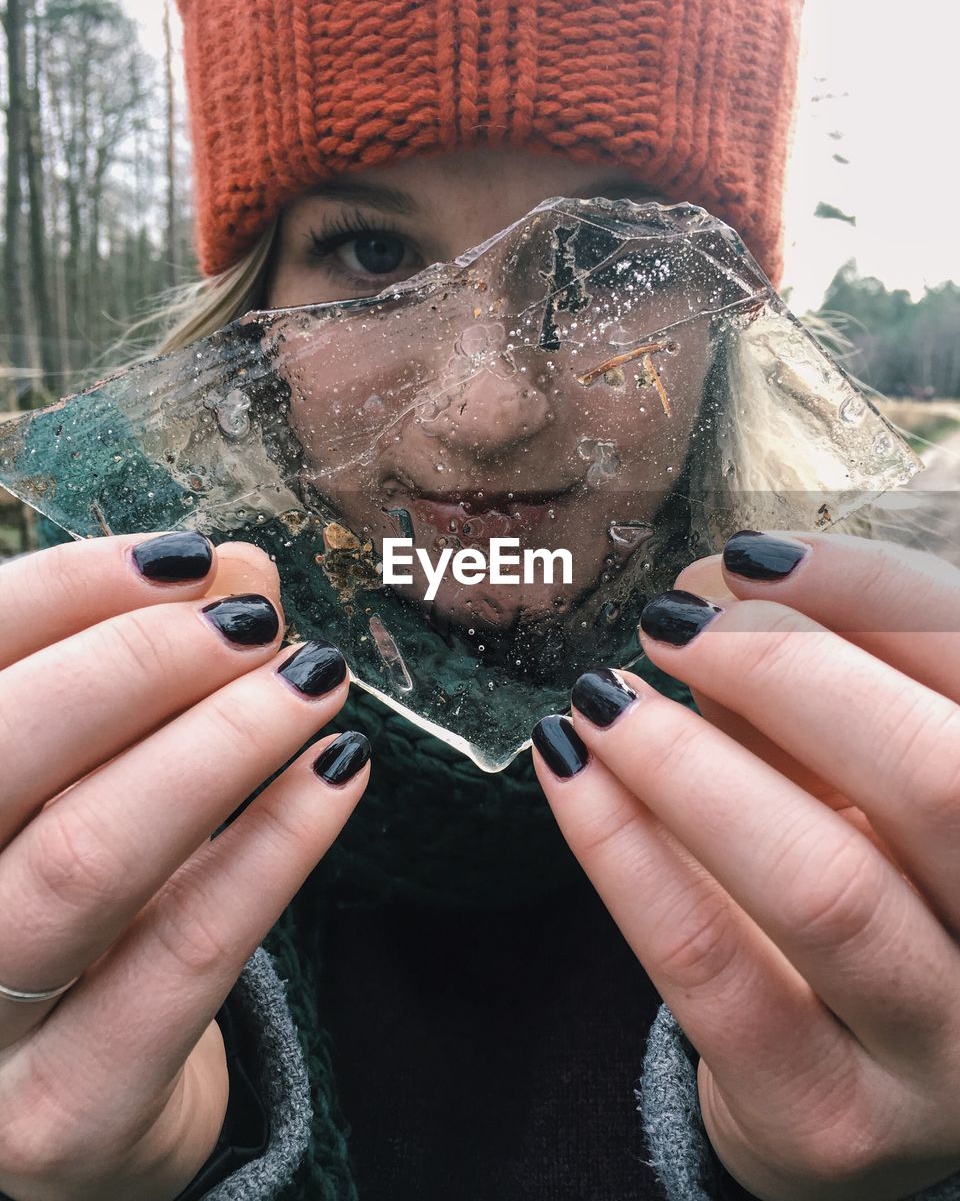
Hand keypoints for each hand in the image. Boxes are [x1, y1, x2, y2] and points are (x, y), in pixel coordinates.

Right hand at [0, 532, 369, 1200]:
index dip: (67, 592)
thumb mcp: (87, 787)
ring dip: (222, 742)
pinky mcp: (63, 1113)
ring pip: (90, 855)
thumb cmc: (71, 909)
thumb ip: (141, 676)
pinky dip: (275, 845)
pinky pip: (186, 954)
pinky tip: (338, 774)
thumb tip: (238, 574)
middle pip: (3, 752)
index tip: (186, 560)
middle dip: (139, 663)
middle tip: (254, 622)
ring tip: (314, 680)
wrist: (76, 1100)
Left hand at [531, 529, 959, 1200]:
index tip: (752, 554)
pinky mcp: (835, 1124)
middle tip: (673, 621)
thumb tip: (702, 592)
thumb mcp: (858, 784)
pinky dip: (623, 853)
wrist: (848, 1083)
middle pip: (938, 780)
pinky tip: (565, 768)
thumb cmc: (864, 892)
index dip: (874, 596)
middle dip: (791, 674)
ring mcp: (949, 1058)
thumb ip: (809, 696)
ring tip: (599, 696)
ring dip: (689, 762)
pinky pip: (714, 973)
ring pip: (823, 885)